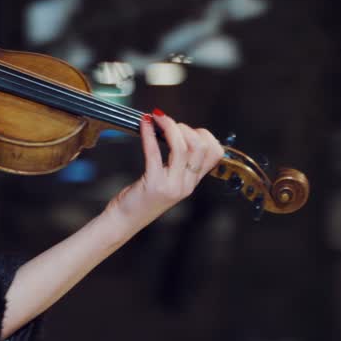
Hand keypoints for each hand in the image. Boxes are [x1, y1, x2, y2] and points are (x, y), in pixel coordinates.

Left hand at [105, 109, 223, 228]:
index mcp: (192, 181)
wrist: (125, 221)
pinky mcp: (154, 184)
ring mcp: (172, 185)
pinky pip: (155, 152)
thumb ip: (176, 163)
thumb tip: (174, 131)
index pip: (215, 152)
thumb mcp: (168, 180)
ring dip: (169, 127)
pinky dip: (149, 133)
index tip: (184, 128)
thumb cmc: (141, 197)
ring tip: (156, 119)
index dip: (203, 134)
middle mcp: (187, 184)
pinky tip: (144, 123)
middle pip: (200, 146)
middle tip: (166, 123)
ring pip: (182, 147)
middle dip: (184, 127)